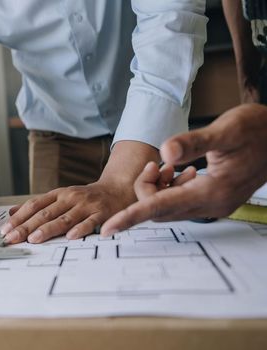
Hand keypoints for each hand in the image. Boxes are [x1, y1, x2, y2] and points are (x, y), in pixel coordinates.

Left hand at [1, 179, 136, 242]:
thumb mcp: (60, 196)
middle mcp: (70, 198)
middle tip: (12, 238)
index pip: (34, 205)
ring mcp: (86, 206)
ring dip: (48, 229)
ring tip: (33, 239)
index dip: (19, 218)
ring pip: (64, 218)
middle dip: (26, 227)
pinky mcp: (102, 214)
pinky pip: (90, 223)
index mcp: (58, 194)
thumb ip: (38, 205)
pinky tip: (70, 237)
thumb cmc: (86, 197)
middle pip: (45, 213)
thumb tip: (11, 212)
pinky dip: (80, 229)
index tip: (5, 230)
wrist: (118, 189)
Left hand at [102, 103, 266, 234]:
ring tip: (165, 165)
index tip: (108, 227)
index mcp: (214, 191)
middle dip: (145, 190)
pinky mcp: (214, 199)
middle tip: (153, 165)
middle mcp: (213, 204)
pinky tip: (177, 170)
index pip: (161, 207)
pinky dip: (169, 189)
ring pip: (168, 207)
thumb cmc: (257, 129)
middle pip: (159, 210)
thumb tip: (165, 152)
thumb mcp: (227, 129)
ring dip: (157, 190)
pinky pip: (180, 202)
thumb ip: (194, 142)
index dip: (131, 216)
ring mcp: (214, 205)